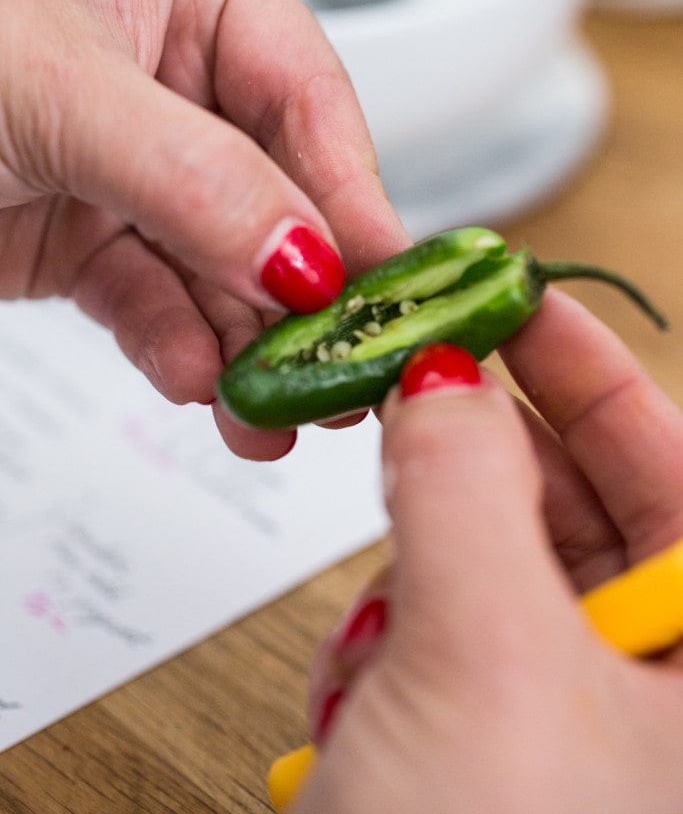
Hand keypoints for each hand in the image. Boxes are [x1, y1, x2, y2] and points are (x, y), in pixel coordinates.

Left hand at [0, 0, 409, 458]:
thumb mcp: (61, 90)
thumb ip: (196, 177)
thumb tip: (305, 257)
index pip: (308, 95)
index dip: (351, 190)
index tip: (384, 273)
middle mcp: (176, 79)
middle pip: (279, 195)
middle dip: (306, 288)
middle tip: (344, 364)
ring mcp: (141, 170)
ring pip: (226, 268)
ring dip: (251, 344)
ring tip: (275, 409)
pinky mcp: (97, 244)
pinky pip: (160, 306)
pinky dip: (182, 352)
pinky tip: (202, 387)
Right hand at [299, 288, 682, 812]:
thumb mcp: (485, 659)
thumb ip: (464, 491)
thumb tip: (441, 382)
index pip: (670, 465)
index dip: (591, 372)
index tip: (517, 302)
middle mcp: (645, 681)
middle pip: (564, 510)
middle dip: (471, 474)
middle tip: (407, 401)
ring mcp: (557, 716)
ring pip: (478, 567)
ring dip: (409, 580)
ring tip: (378, 638)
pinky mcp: (474, 740)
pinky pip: (429, 631)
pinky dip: (381, 642)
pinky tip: (360, 696)